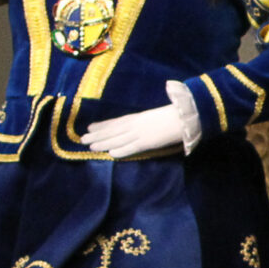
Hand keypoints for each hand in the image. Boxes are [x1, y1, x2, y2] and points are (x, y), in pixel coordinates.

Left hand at [85, 83, 200, 158]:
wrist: (186, 116)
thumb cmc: (176, 114)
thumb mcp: (158, 115)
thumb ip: (148, 120)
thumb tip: (143, 124)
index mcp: (139, 117)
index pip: (117, 122)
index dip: (103, 125)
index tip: (90, 127)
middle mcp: (137, 124)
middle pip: (113, 130)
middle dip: (97, 134)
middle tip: (82, 139)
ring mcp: (141, 133)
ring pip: (118, 139)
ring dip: (103, 142)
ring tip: (90, 146)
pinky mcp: (148, 142)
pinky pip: (131, 147)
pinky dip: (121, 150)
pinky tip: (110, 153)